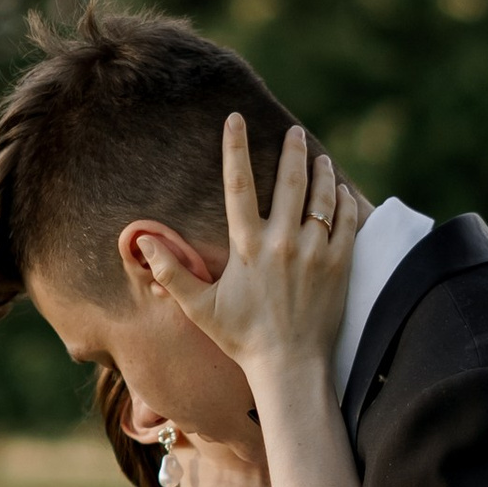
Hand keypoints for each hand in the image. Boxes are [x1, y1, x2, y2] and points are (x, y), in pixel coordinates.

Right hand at [133, 118, 357, 379]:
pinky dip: (343, 200)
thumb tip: (141, 242)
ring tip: (319, 157)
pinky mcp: (339, 264)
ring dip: (321, 171)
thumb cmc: (242, 338)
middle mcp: (282, 242)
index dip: (235, 147)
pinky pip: (346, 220)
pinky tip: (340, 191)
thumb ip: (171, 272)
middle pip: (289, 180)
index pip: (238, 184)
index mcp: (247, 247)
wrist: (290, 367)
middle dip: (292, 150)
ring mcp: (314, 251)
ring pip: (322, 196)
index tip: (235, 119)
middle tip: (295, 131)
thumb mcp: (200, 307)